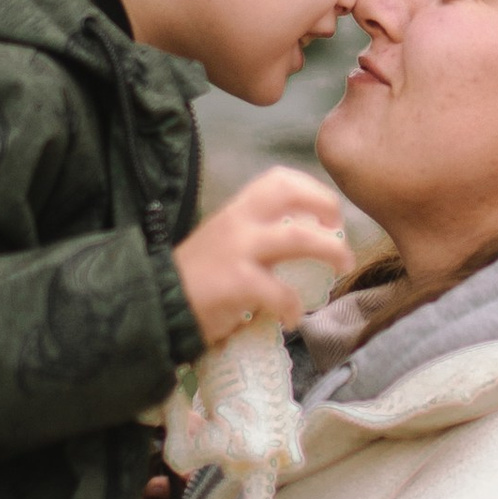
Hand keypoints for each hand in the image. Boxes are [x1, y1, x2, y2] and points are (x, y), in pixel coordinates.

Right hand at [172, 168, 348, 351]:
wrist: (157, 304)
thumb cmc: (198, 279)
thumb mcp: (227, 243)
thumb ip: (259, 237)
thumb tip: (304, 243)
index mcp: (237, 211)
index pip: (279, 179)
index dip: (313, 191)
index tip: (329, 215)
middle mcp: (238, 222)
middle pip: (290, 192)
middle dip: (326, 207)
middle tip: (341, 234)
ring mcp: (237, 251)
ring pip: (297, 238)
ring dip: (329, 251)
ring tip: (340, 269)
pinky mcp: (235, 283)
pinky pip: (279, 292)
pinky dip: (294, 306)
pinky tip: (294, 319)